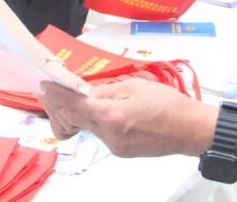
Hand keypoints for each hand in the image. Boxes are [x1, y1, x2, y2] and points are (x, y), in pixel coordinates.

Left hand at [39, 78, 215, 157]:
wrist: (191, 130)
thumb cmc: (169, 104)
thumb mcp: (136, 86)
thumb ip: (107, 91)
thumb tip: (87, 93)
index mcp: (111, 116)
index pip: (74, 106)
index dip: (57, 95)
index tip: (44, 86)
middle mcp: (109, 136)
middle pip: (75, 120)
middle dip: (60, 105)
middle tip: (51, 91)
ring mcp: (115, 146)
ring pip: (87, 127)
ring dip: (79, 113)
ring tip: (79, 98)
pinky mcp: (122, 151)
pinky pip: (102, 133)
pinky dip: (96, 121)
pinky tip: (104, 109)